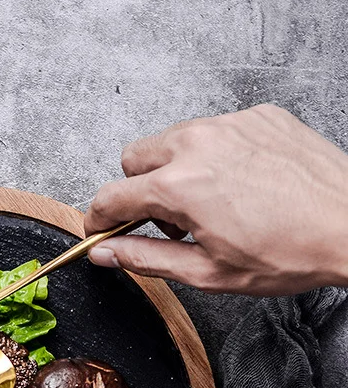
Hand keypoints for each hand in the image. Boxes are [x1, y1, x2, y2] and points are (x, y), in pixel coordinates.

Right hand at [85, 104, 347, 294]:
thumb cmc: (289, 252)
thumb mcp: (206, 271)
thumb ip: (144, 258)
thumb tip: (105, 253)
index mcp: (180, 186)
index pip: (110, 195)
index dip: (98, 218)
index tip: (102, 229)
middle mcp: (198, 144)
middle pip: (133, 158)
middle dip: (137, 189)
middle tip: (166, 220)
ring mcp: (230, 124)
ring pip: (172, 139)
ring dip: (173, 169)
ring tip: (207, 202)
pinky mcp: (258, 115)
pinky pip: (214, 129)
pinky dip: (212, 154)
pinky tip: (238, 182)